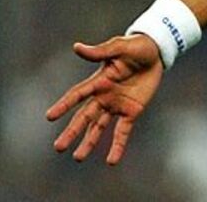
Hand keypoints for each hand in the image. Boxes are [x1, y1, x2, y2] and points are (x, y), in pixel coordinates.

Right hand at [46, 34, 163, 164]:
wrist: (156, 53)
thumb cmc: (136, 47)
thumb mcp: (120, 46)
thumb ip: (101, 51)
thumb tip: (77, 47)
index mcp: (98, 81)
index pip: (77, 95)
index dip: (64, 105)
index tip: (49, 116)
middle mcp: (103, 96)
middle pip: (84, 117)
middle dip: (72, 132)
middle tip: (58, 147)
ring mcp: (116, 105)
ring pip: (98, 127)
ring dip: (89, 142)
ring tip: (78, 158)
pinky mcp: (131, 111)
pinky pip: (123, 131)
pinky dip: (117, 146)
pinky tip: (112, 161)